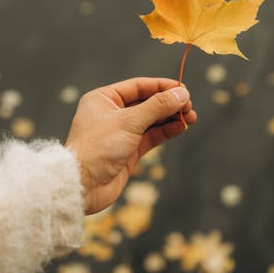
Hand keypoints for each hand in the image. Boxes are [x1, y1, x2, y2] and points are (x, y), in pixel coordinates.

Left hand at [65, 77, 196, 214]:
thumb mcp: (129, 121)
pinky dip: (166, 131)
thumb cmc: (98, 148)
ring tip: (191, 117)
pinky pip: (151, 136)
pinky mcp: (128, 150)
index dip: (162, 87)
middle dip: (169, 104)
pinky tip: (180, 128)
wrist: (83, 186)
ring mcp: (121, 133)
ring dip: (170, 118)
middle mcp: (111, 113)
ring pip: (151, 120)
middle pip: (147, 102)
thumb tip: (181, 94)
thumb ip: (157, 106)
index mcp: (104, 99)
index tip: (183, 90)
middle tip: (189, 106)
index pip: (138, 86)